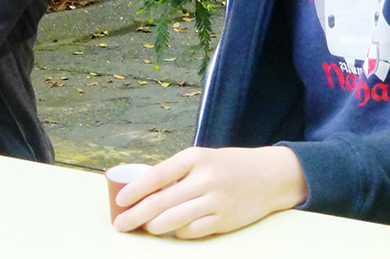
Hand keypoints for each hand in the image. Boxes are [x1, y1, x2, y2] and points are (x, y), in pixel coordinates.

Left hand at [112, 145, 307, 238]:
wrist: (269, 175)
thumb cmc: (229, 166)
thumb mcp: (203, 159)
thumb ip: (177, 173)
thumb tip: (144, 191)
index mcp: (195, 157)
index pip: (157, 175)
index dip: (135, 190)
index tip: (120, 200)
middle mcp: (204, 178)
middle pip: (161, 202)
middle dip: (136, 215)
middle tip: (121, 224)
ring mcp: (215, 201)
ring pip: (173, 220)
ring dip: (154, 227)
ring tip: (144, 228)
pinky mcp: (224, 220)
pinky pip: (192, 231)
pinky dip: (178, 233)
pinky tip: (173, 231)